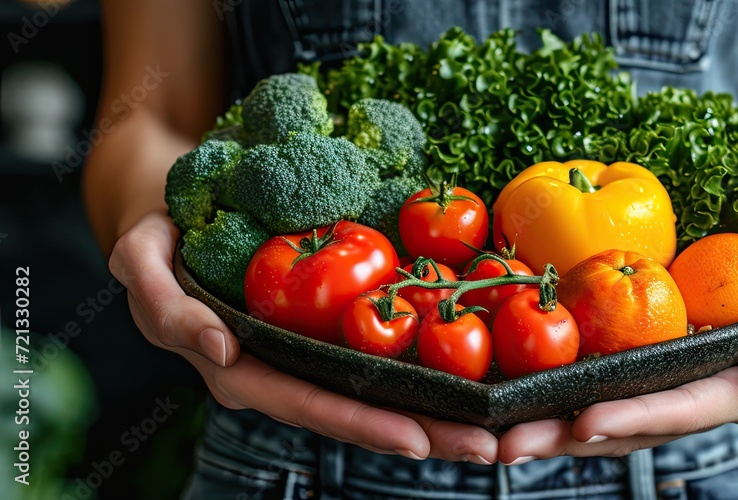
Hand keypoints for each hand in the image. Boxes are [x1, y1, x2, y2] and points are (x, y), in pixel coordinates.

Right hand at [109, 213, 497, 463]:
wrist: (176, 215)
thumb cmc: (157, 240)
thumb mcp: (140, 263)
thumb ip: (167, 308)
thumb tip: (220, 348)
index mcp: (239, 369)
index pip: (308, 404)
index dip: (361, 425)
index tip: (418, 439)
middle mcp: (279, 371)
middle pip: (354, 413)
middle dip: (419, 433)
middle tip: (484, 446)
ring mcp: (305, 354)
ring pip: (371, 394)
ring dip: (431, 414)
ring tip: (491, 430)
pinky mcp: (323, 329)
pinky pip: (371, 357)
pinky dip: (416, 372)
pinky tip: (464, 382)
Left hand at [497, 210, 737, 462]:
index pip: (688, 408)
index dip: (637, 419)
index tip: (583, 424)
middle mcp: (708, 385)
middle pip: (634, 422)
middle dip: (571, 437)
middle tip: (506, 444)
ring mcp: (678, 369)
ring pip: (610, 408)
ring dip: (552, 423)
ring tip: (494, 433)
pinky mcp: (654, 345)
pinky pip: (604, 371)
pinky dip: (559, 385)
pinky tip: (513, 390)